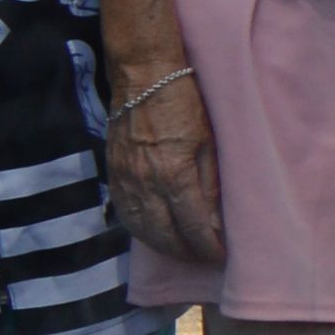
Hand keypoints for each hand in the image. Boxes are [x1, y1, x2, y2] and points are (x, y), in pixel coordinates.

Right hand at [104, 60, 225, 267]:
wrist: (143, 76)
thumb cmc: (185, 103)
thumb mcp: (209, 141)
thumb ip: (211, 183)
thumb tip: (217, 219)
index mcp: (175, 175)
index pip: (194, 227)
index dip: (208, 247)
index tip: (221, 256)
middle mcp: (146, 184)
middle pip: (166, 236)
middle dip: (186, 253)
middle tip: (203, 259)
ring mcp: (126, 181)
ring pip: (142, 230)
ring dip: (163, 247)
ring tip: (181, 252)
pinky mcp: (113, 174)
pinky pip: (124, 214)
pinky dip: (140, 231)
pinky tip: (153, 234)